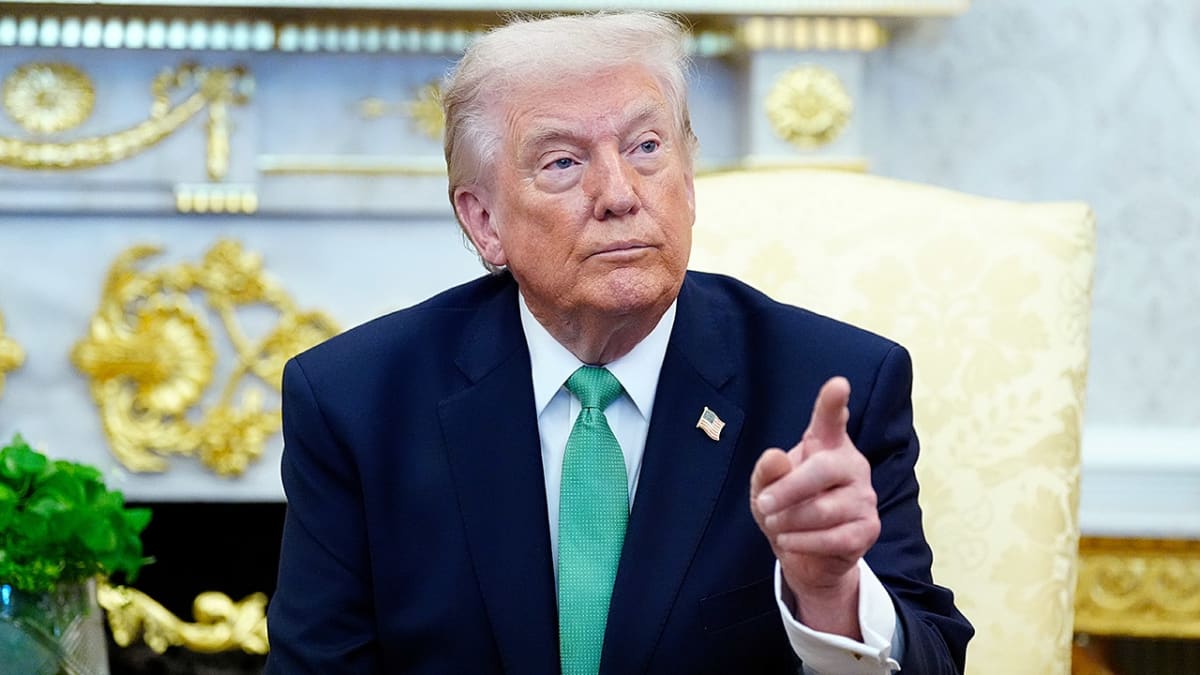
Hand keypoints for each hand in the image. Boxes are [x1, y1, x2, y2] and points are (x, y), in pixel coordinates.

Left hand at [749, 376, 879, 636]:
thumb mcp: (764, 490)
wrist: (807, 556)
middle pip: (821, 470)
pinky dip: (802, 542)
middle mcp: (852, 465)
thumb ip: (766, 473)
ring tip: (776, 525)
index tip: (838, 385)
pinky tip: (790, 541)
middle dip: (786, 491)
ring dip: (789, 522)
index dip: (833, 403)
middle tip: (763, 505)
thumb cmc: (786, 510)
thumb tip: (773, 456)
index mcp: (826, 445)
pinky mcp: (869, 529)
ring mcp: (864, 497)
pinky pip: (832, 538)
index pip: (831, 421)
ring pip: (822, 510)